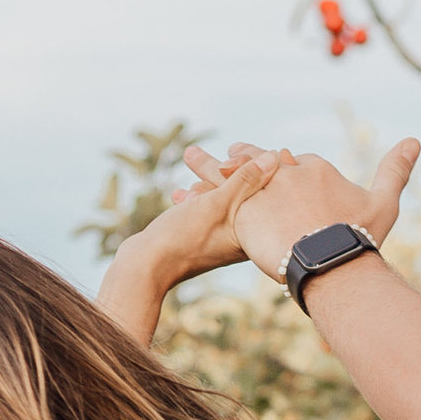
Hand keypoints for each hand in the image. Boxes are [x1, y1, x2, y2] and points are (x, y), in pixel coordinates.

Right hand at [95, 149, 282, 342]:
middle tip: (231, 152)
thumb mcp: (217, 203)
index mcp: (253, 234)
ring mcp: (220, 243)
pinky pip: (204, 214)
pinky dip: (195, 199)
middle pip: (248, 198)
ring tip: (196, 159)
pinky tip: (182, 191)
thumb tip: (273, 157)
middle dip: (235, 172)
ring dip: (209, 182)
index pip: (272, 195)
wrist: (147, 267)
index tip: (267, 151)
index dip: (269, 170)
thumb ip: (245, 180)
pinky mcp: (199, 243)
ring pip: (223, 204)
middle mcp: (242, 241)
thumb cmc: (184, 237)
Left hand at [187, 138, 420, 283]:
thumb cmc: (362, 237)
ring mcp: (261, 191)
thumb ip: (395, 169)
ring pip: (233, 174)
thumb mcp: (383, 201)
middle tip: (231, 152)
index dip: (287, 166)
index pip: (296, 162)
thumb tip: (416, 139)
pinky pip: (214, 199)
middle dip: (247, 156)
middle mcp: (285, 174)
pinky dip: (199, 195)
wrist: (332, 261)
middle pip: (261, 160)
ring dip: (214, 166)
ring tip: (196, 158)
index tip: (281, 164)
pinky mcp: (241, 212)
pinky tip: (182, 194)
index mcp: (314, 169)